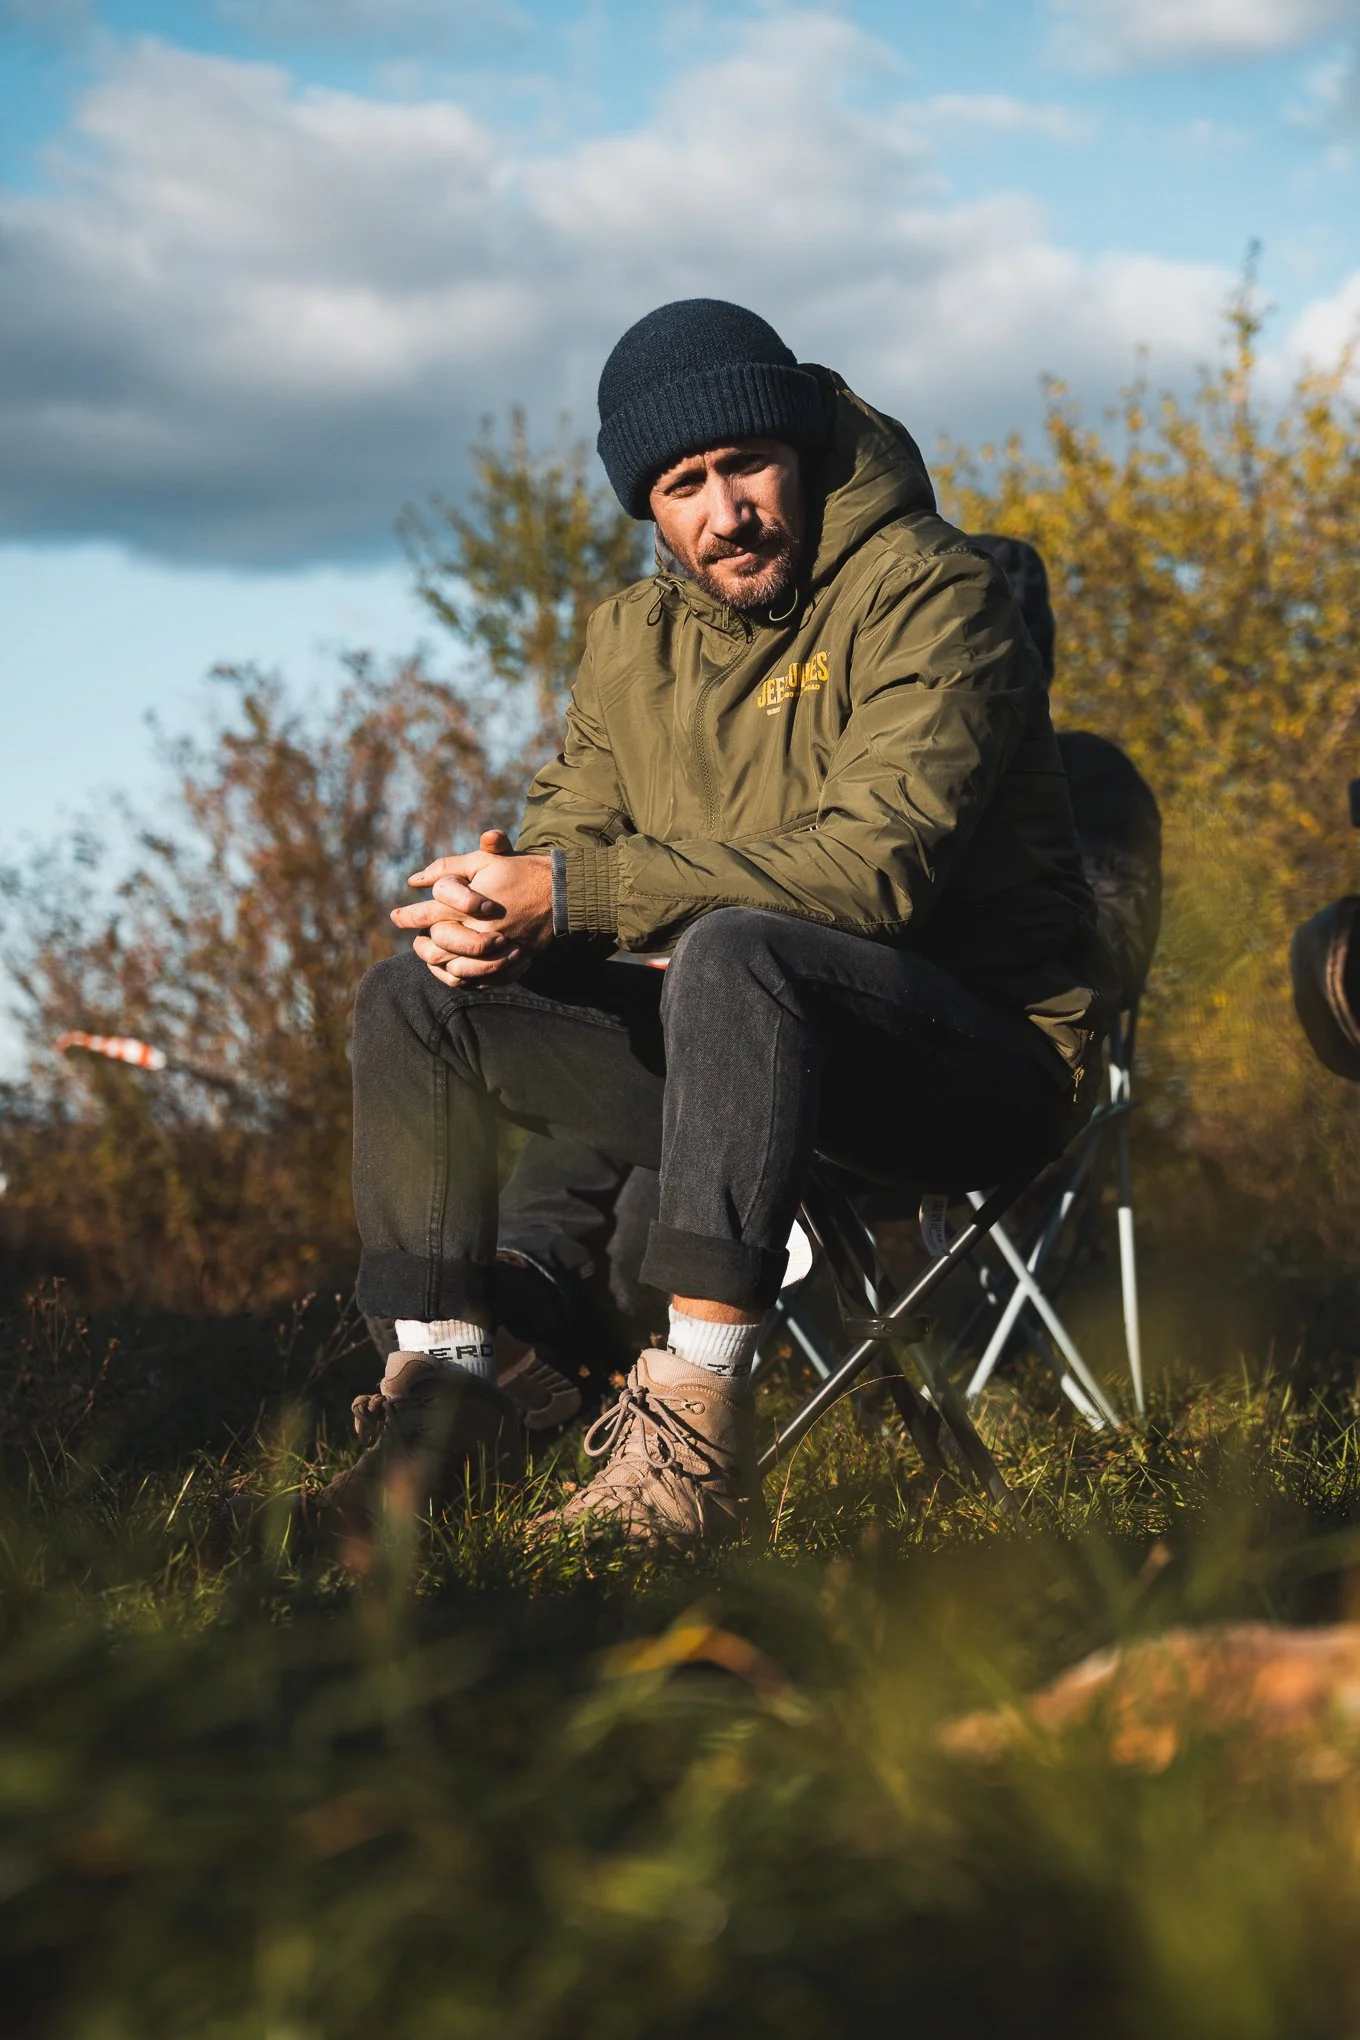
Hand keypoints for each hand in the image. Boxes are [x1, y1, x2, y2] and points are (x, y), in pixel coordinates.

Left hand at [392, 830, 550, 986]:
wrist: (560, 893)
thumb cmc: (520, 871)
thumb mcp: (484, 859)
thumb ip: (447, 868)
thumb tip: (414, 880)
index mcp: (469, 906)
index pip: (427, 916)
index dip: (408, 917)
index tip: (396, 917)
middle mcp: (480, 932)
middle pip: (437, 948)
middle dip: (421, 945)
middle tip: (416, 941)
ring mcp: (496, 952)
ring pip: (455, 970)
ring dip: (439, 964)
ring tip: (432, 956)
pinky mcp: (510, 965)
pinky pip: (479, 981)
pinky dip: (463, 979)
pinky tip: (455, 970)